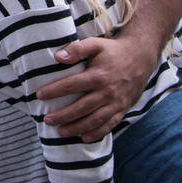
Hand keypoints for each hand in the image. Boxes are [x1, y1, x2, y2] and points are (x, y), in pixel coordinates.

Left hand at [38, 35, 159, 141]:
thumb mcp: (96, 44)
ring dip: (77, 128)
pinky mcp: (123, 109)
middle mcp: (107, 92)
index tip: (40, 95)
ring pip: (95, 120)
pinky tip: (84, 138)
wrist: (141, 57)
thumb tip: (58, 57)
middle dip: (63, 115)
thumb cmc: (114, 50)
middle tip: (47, 120)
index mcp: (98, 75)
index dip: (54, 91)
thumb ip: (77, 49)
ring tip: (61, 132)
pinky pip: (110, 124)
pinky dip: (97, 133)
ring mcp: (116, 102)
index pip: (72, 85)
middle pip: (82, 107)